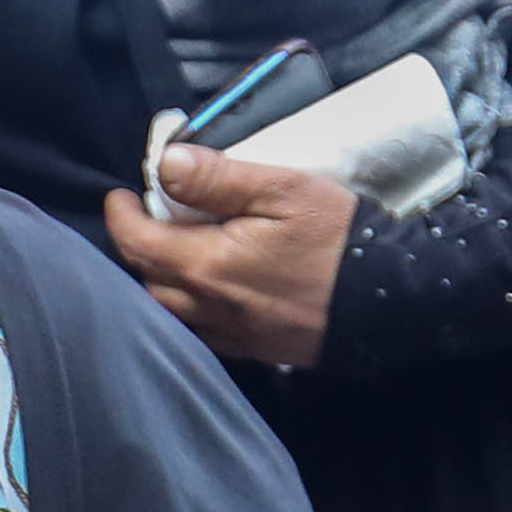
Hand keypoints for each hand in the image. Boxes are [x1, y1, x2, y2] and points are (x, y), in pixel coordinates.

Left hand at [103, 141, 358, 372]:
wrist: (389, 299)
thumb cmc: (339, 239)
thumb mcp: (283, 189)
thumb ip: (220, 177)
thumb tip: (167, 164)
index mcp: (207, 265)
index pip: (138, 242)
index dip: (122, 216)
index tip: (122, 195)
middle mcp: (208, 306)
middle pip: (147, 279)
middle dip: (138, 247)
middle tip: (149, 216)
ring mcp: (230, 333)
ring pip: (170, 310)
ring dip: (161, 278)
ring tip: (174, 248)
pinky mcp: (253, 348)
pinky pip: (201, 330)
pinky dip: (189, 306)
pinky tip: (207, 286)